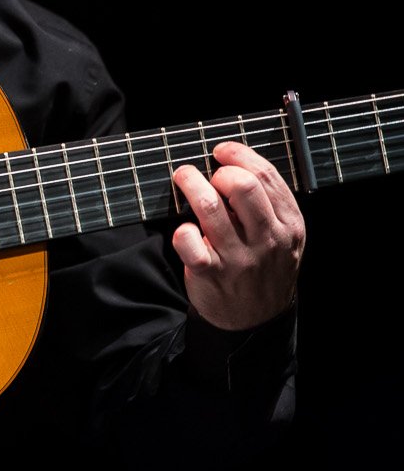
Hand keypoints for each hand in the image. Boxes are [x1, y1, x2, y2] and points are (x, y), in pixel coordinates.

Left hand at [171, 141, 305, 329]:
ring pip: (209, 206)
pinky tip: (185, 229)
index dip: (238, 155)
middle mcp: (267, 239)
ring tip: (184, 180)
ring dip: (190, 184)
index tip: (221, 151)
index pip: (266, 176)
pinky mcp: (211, 272)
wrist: (256, 319)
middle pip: (241, 186)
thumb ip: (268, 203)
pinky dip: (181, 230)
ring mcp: (239, 257)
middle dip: (217, 172)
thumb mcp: (283, 236)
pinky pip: (188, 241)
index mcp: (289, 225)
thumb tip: (234, 162)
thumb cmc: (264, 266)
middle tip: (206, 175)